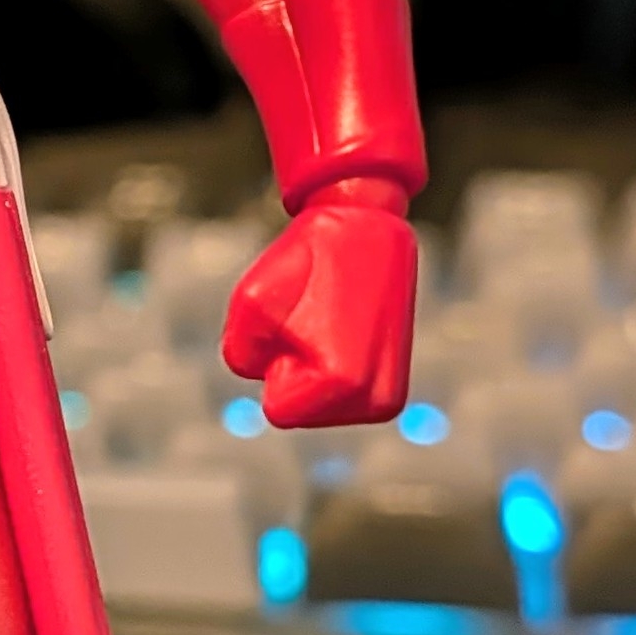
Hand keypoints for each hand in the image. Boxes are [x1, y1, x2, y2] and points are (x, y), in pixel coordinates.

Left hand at [222, 192, 416, 428]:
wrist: (365, 223)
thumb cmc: (307, 257)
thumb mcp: (250, 301)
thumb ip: (240, 356)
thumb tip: (263, 376)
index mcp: (345, 382)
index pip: (279, 410)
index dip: (276, 363)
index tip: (301, 325)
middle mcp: (376, 400)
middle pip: (300, 411)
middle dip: (296, 369)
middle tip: (319, 319)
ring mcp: (390, 396)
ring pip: (319, 406)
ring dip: (313, 368)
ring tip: (332, 321)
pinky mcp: (395, 386)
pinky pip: (339, 398)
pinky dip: (333, 370)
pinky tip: (345, 331)